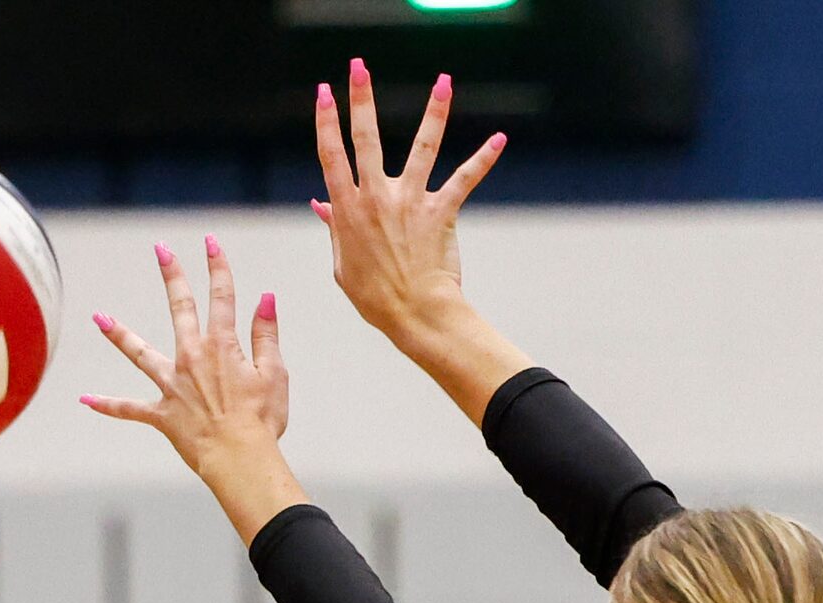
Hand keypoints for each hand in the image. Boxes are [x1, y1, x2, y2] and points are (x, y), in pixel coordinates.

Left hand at [82, 238, 306, 543]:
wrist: (240, 459)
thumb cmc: (262, 420)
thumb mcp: (274, 374)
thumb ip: (265, 334)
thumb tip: (265, 298)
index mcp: (222, 346)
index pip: (222, 296)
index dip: (217, 266)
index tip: (210, 243)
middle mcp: (192, 358)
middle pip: (180, 308)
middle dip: (172, 275)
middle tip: (160, 249)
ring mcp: (172, 385)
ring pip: (140, 354)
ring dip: (119, 334)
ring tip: (98, 318)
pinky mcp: (162, 414)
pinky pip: (129, 409)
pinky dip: (107, 405)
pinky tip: (85, 400)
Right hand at [314, 59, 506, 354]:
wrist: (414, 315)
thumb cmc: (375, 297)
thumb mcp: (343, 265)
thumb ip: (335, 228)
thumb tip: (321, 202)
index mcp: (348, 210)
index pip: (331, 156)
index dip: (326, 122)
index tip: (325, 93)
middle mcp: (377, 198)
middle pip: (366, 139)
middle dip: (361, 99)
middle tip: (358, 68)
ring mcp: (410, 202)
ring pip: (422, 147)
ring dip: (433, 112)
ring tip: (442, 82)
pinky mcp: (441, 212)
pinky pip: (465, 179)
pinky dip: (484, 159)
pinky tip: (500, 139)